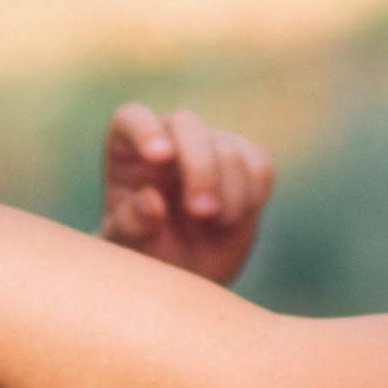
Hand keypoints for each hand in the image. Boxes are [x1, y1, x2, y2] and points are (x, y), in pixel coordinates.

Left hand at [99, 104, 274, 286]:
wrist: (185, 268)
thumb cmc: (146, 251)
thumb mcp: (128, 246)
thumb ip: (130, 225)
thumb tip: (151, 201)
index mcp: (127, 151)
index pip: (131, 118)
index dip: (145, 130)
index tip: (160, 157)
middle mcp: (168, 138)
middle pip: (185, 123)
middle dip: (199, 167)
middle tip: (201, 212)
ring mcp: (209, 145)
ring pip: (228, 151)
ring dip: (227, 198)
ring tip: (213, 226)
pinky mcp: (246, 160)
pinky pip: (260, 168)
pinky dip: (252, 199)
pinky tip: (232, 220)